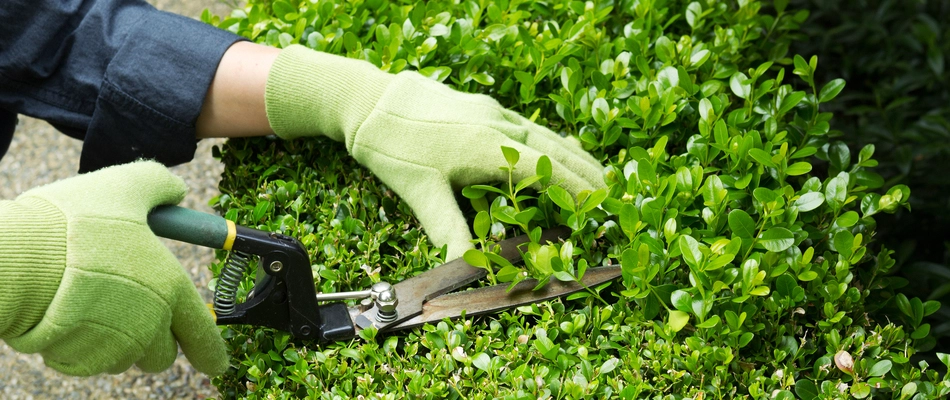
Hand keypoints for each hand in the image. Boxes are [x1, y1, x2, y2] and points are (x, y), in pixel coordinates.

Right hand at [0, 161, 226, 375]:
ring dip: (116, 340)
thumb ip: (159, 186)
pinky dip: (82, 345)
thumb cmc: (74, 222)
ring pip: (125, 357)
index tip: (214, 363)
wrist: (16, 257)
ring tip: (91, 303)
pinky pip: (87, 360)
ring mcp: (113, 347)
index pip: (204, 336)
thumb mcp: (127, 186)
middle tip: (131, 310)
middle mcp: (149, 325)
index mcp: (171, 289)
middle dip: (154, 340)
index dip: (211, 351)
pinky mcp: (77, 358)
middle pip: (162, 354)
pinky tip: (66, 316)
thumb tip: (175, 191)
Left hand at [265, 45, 603, 258]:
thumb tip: (465, 269)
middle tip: (614, 197)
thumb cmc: (392, 147)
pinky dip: (550, 142)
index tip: (601, 209)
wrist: (368, 100)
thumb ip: (448, 230)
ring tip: (598, 174)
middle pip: (556, 151)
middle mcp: (498, 126)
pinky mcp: (483, 106)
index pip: (547, 172)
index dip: (576, 192)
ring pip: (545, 135)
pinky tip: (553, 149)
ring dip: (573, 156)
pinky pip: (528, 126)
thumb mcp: (420, 193)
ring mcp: (492, 112)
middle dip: (587, 175)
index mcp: (489, 148)